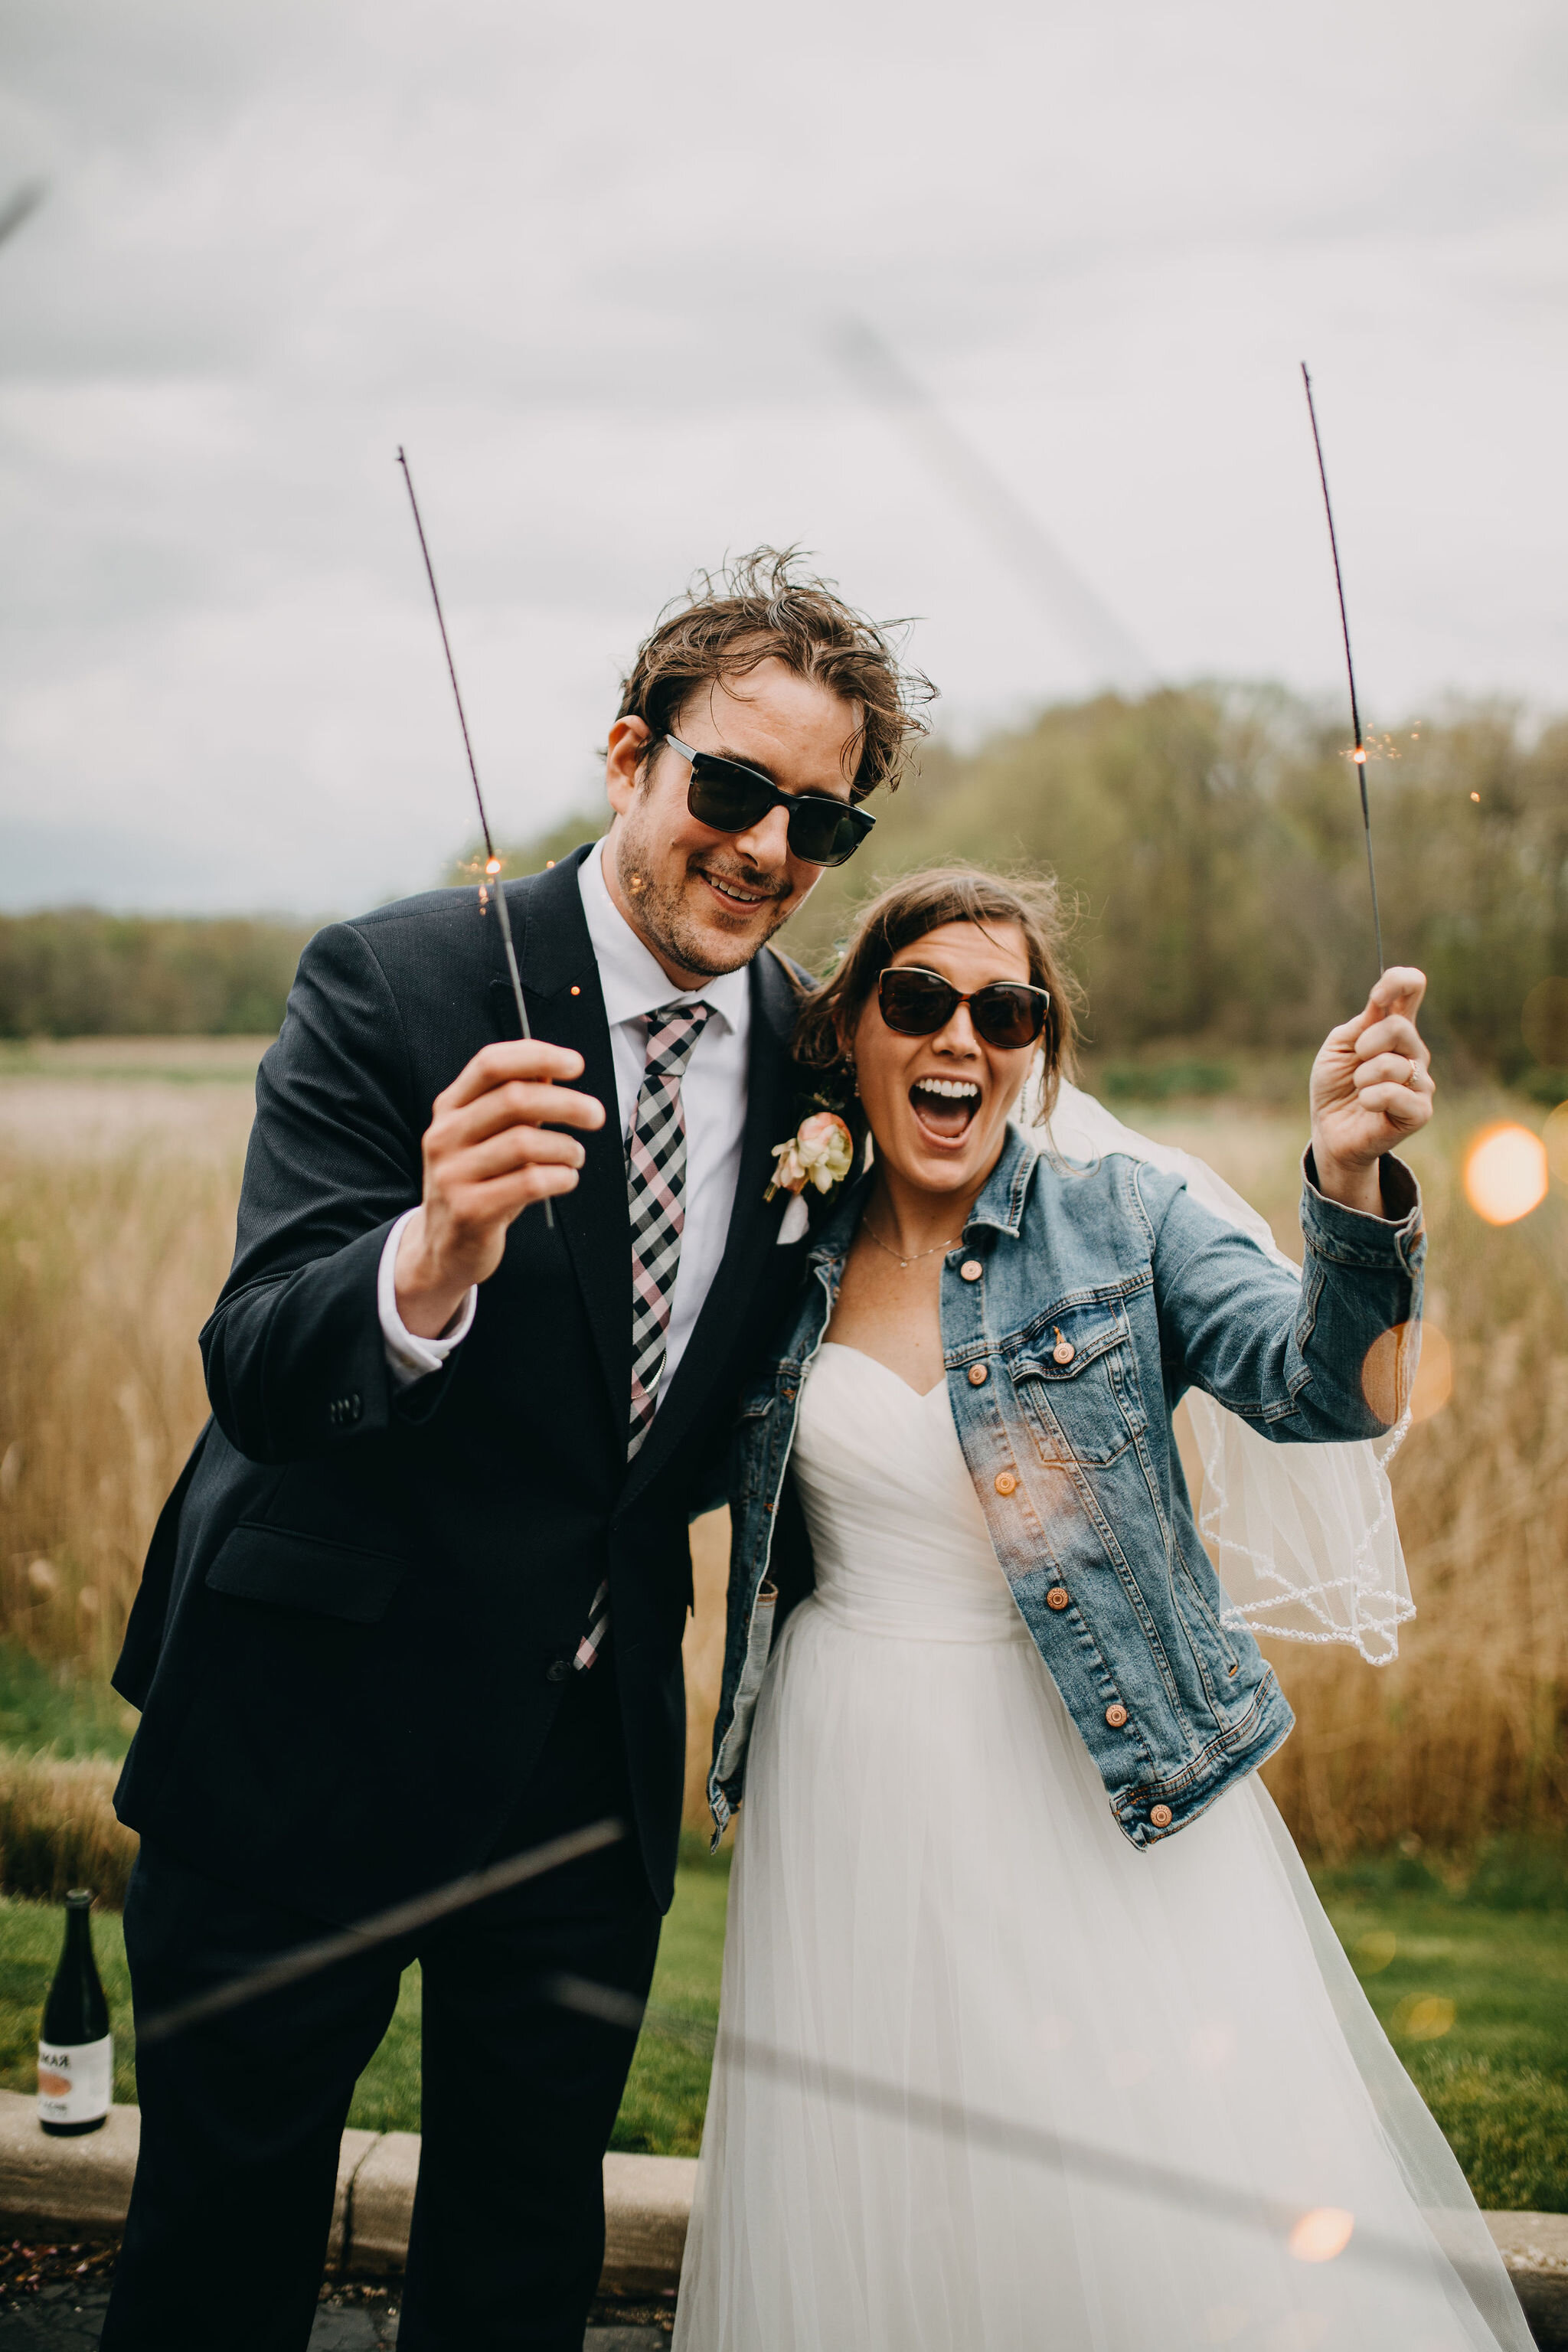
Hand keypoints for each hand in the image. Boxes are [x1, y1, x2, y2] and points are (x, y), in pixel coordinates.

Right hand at [395, 1042, 605, 1337]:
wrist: (444, 1247)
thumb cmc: (480, 1182)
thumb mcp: (488, 1137)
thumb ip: (516, 1105)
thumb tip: (551, 1068)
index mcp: (450, 1108)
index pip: (491, 1064)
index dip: (537, 1055)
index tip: (576, 1064)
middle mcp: (444, 1136)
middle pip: (515, 1099)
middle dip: (567, 1103)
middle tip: (597, 1115)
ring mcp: (452, 1174)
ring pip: (526, 1143)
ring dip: (566, 1148)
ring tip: (575, 1157)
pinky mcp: (469, 1211)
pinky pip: (530, 1182)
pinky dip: (561, 1177)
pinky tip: (566, 1179)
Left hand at [1309, 967, 1433, 1214]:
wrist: (1331, 1130)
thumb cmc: (1335, 1087)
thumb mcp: (1337, 1048)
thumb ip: (1360, 1026)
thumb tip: (1381, 1005)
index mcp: (1395, 1030)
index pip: (1413, 989)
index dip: (1399, 982)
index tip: (1376, 998)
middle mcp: (1414, 1052)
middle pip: (1400, 1027)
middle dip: (1366, 1043)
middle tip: (1356, 1061)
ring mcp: (1421, 1081)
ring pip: (1393, 1064)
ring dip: (1362, 1078)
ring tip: (1359, 1091)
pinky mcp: (1420, 1111)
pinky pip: (1395, 1094)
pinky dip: (1370, 1098)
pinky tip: (1365, 1105)